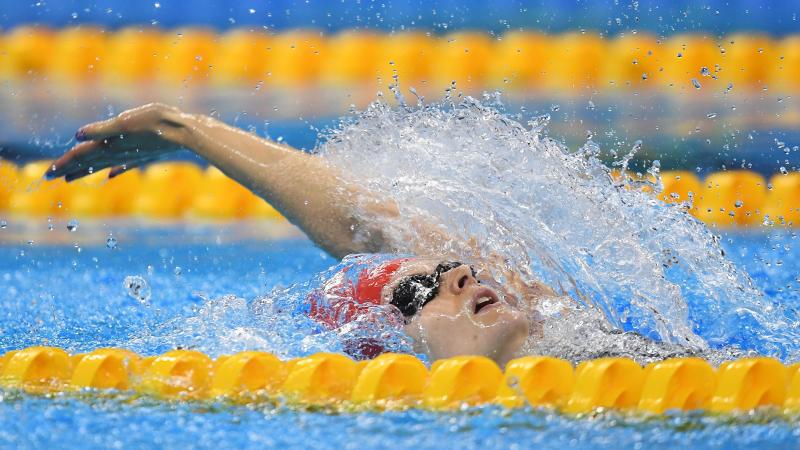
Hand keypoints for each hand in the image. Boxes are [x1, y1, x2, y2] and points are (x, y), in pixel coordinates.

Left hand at [45, 103, 189, 180]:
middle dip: (69, 169)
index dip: (63, 163)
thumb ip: (101, 129)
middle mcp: (118, 152)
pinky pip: (124, 164)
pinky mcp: (143, 154)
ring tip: (72, 177)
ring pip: (102, 164)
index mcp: (110, 144)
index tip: (47, 174)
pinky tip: (111, 174)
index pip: (81, 155)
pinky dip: (114, 169)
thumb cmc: (155, 123)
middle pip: (88, 162)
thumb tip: (77, 135)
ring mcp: (130, 155)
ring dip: (86, 170)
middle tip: (51, 177)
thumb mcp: (125, 122)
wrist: (184, 133)